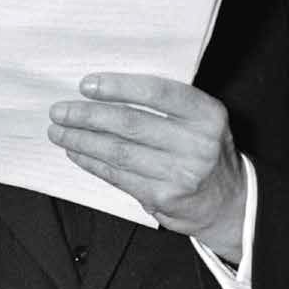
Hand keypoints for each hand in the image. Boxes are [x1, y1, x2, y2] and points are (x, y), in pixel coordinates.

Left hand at [48, 72, 246, 257]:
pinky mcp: (162, 198)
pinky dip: (92, 163)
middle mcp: (197, 143)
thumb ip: (167, 105)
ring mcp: (180, 173)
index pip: (157, 92)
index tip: (86, 85)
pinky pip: (118, 176)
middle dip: (88, 116)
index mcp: (207, 114)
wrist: (229, 203)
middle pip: (131, 124)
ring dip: (82, 141)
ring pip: (119, 152)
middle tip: (60, 110)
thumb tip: (106, 91)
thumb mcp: (201, 121)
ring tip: (59, 131)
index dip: (118, 87)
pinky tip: (76, 153)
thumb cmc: (206, 152)